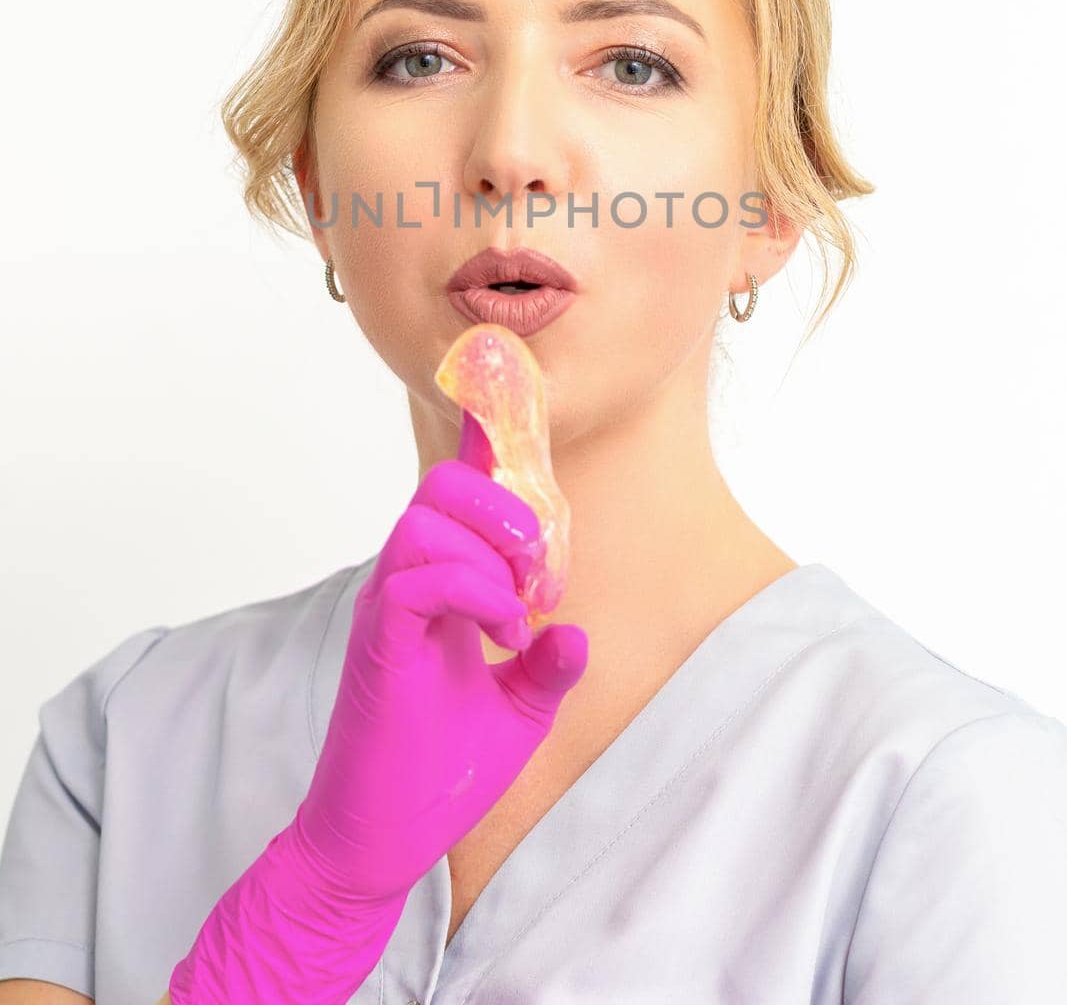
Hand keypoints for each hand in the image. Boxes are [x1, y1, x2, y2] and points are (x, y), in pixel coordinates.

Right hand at [295, 408, 589, 902]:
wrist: (380, 839)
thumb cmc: (436, 774)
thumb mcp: (517, 714)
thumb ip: (546, 669)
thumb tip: (580, 634)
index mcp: (436, 586)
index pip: (457, 500)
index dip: (484, 446)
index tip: (509, 403)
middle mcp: (406, 582)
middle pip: (443, 485)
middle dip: (505, 507)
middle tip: (540, 572)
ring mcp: (387, 606)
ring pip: (427, 517)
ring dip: (491, 549)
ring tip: (519, 611)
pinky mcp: (378, 639)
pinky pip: (416, 574)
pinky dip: (472, 590)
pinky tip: (502, 633)